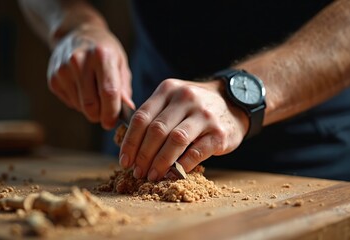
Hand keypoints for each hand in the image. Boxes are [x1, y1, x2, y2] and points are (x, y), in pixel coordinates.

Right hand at [47, 25, 133, 128]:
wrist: (76, 34)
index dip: (112, 112)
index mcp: (101, 56)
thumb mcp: (120, 62)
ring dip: (91, 110)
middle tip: (106, 116)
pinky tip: (83, 89)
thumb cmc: (104, 51)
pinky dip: (79, 103)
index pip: (108, 92)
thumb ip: (124, 87)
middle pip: (91, 104)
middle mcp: (79, 61)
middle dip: (100, 116)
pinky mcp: (54, 79)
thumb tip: (127, 108)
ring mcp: (63, 70)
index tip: (113, 122)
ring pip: (80, 107)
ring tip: (95, 95)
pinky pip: (70, 103)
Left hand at [119, 78, 248, 180]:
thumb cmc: (195, 107)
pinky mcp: (219, 133)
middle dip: (143, 155)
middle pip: (156, 130)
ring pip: (175, 140)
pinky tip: (173, 174)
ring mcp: (204, 115)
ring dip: (160, 162)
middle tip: (137, 172)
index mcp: (168, 89)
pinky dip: (182, 166)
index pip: (141, 117)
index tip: (124, 161)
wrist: (234, 103)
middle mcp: (185, 98)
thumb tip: (130, 148)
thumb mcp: (173, 100)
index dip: (130, 142)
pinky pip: (196, 152)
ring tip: (152, 176)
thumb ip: (153, 116)